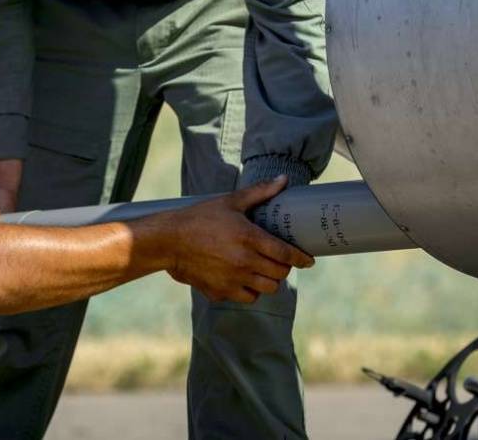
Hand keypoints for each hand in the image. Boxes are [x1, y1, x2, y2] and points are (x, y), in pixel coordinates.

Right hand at [162, 175, 313, 303]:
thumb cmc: (199, 218)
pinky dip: (250, 291)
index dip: (301, 258)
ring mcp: (232, 281)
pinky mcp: (220, 292)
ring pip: (266, 290)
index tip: (309, 260)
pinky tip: (244, 278)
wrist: (169, 241)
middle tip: (280, 260)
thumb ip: (259, 192)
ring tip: (264, 270)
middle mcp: (244, 263)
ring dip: (269, 280)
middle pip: (279, 274)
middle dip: (284, 267)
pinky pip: (246, 297)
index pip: (286, 254)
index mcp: (249, 239)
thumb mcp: (230, 202)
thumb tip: (283, 180)